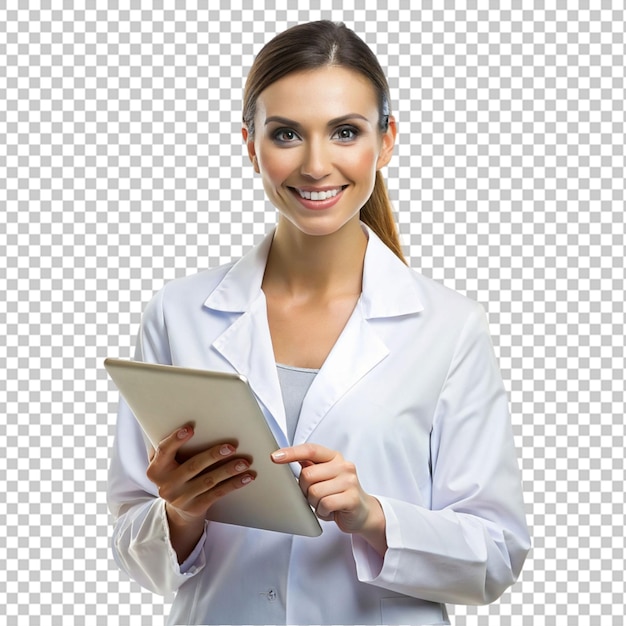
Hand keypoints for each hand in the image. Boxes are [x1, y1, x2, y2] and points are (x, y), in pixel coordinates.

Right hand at [146, 425, 254, 524]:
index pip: (163, 451)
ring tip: (244, 462)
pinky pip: (218, 493)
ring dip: (229, 470)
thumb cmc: (176, 474)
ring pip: (208, 481)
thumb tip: (183, 416)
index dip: (176, 439)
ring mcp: (181, 498)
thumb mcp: (167, 463)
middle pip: (192, 466)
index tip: (190, 428)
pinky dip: (234, 484)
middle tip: (231, 446)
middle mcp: (166, 485)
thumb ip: (170, 445)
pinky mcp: (196, 507)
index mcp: (156, 469)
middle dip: (213, 455)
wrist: (178, 511)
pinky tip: (247, 476)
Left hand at [271, 443, 386, 554]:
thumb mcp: (325, 476)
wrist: (363, 512)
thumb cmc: (338, 493)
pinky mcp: (352, 498)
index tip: (275, 457)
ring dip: (314, 503)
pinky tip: (330, 511)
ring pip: (314, 492)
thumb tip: (285, 458)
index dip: (291, 453)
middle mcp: (344, 465)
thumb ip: (310, 467)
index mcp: (334, 457)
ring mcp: (350, 481)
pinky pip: (325, 504)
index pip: (310, 449)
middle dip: (305, 489)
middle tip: (314, 496)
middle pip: (308, 475)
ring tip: (324, 504)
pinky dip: (323, 511)